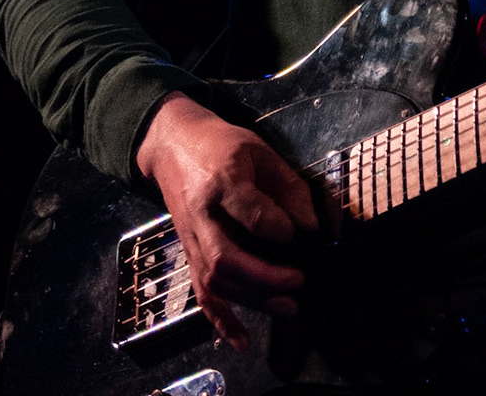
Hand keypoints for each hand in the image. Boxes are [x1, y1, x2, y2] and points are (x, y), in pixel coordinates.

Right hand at [134, 92, 322, 350]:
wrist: (173, 146)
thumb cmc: (223, 145)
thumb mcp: (260, 151)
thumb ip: (288, 187)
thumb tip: (311, 226)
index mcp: (222, 180)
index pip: (250, 212)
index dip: (279, 228)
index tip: (303, 233)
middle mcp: (201, 215)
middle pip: (226, 257)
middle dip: (266, 277)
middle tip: (299, 280)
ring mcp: (191, 239)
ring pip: (215, 281)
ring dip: (252, 300)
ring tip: (289, 306)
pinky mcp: (189, 254)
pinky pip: (201, 294)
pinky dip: (221, 321)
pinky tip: (242, 340)